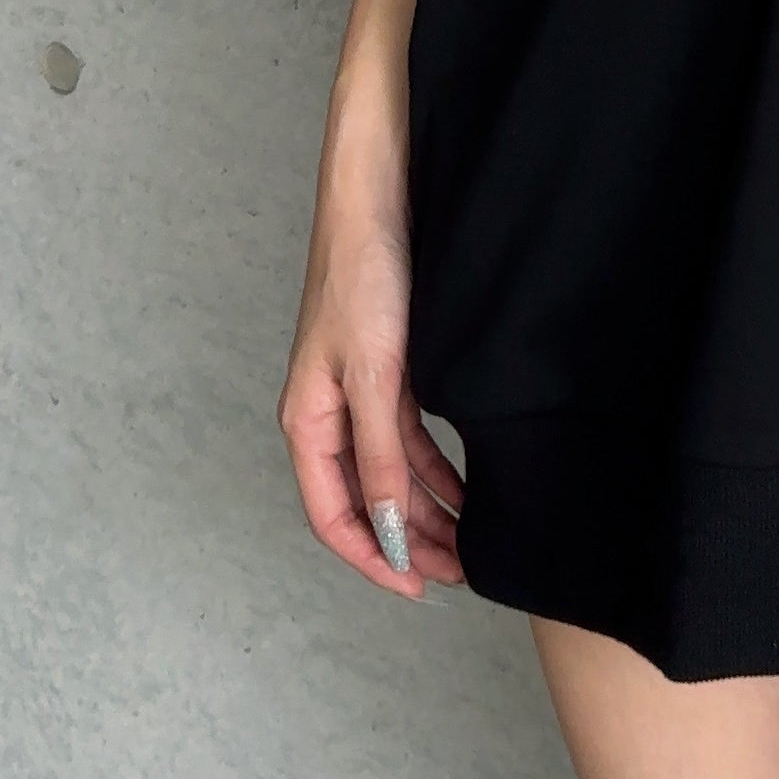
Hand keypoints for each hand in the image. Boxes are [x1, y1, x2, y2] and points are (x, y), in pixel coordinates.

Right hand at [278, 78, 465, 597]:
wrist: (376, 189)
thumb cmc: (365, 271)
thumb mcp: (377, 374)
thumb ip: (379, 456)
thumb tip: (389, 531)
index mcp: (309, 419)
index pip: (333, 515)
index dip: (374, 558)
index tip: (417, 589)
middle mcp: (328, 411)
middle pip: (363, 499)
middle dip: (409, 541)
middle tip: (459, 572)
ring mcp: (357, 389)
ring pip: (389, 470)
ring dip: (426, 507)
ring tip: (469, 539)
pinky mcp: (387, 364)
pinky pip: (405, 435)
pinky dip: (433, 466)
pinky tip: (465, 484)